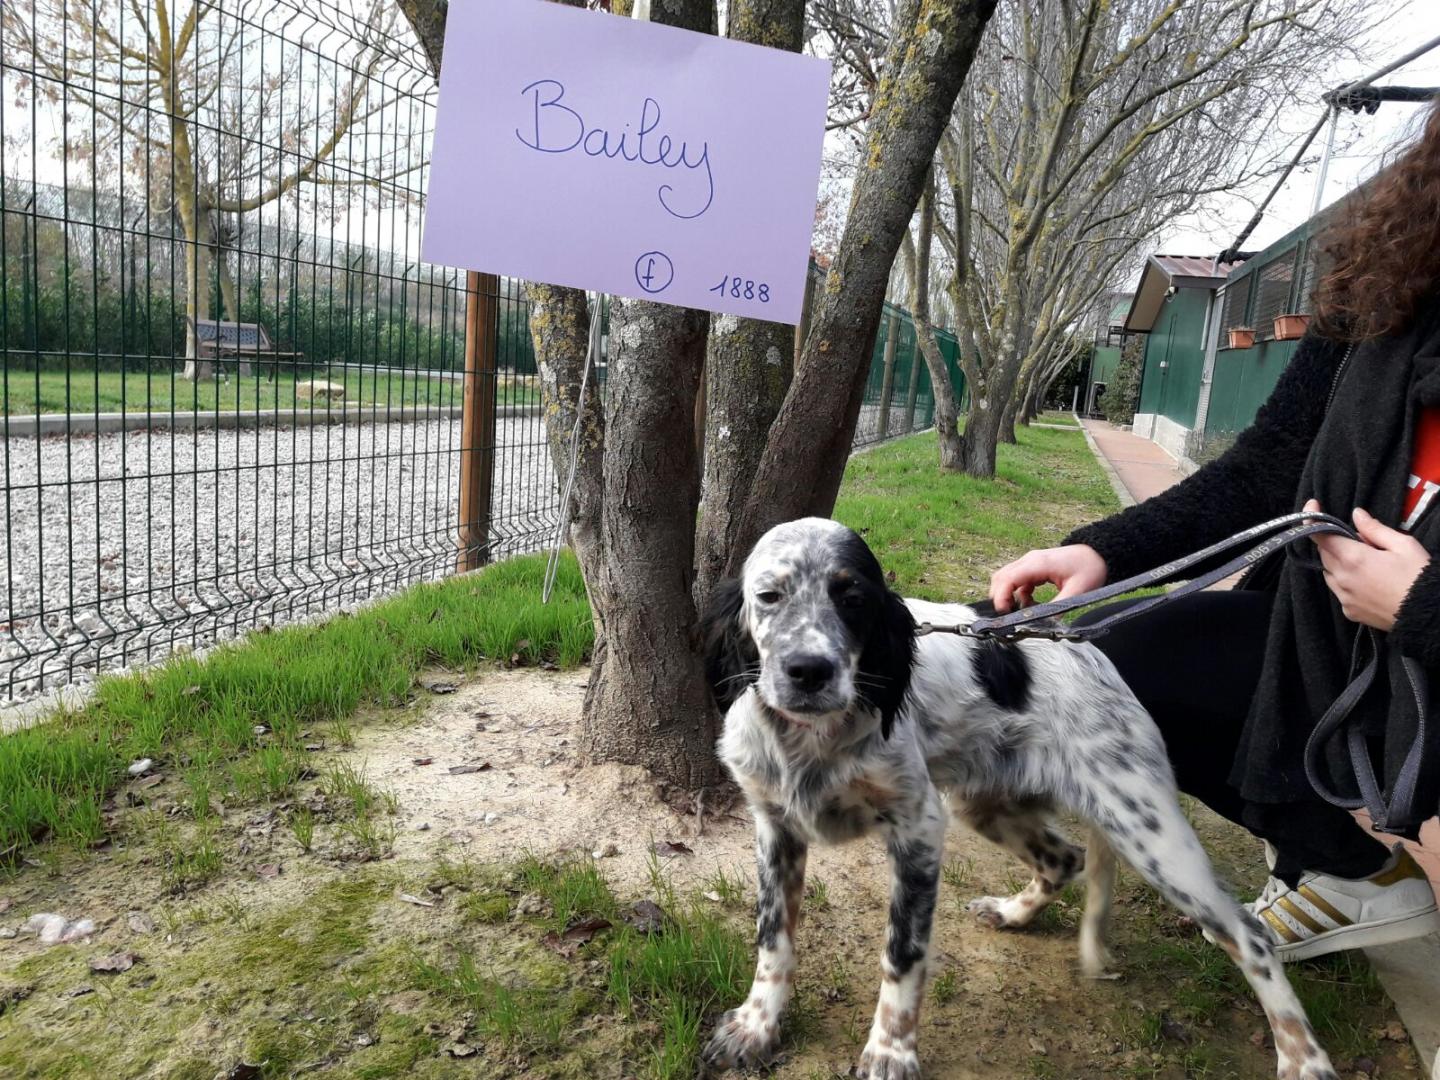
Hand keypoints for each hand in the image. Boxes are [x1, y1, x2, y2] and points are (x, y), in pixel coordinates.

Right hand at [989, 545, 1106, 612]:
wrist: (1098, 553)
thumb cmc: (1090, 568)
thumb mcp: (1078, 591)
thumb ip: (1059, 607)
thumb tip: (1045, 623)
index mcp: (1038, 563)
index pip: (1007, 579)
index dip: (1001, 597)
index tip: (1005, 614)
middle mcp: (1030, 560)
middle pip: (1001, 578)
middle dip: (1001, 598)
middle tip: (1011, 617)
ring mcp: (1030, 563)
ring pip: (1007, 579)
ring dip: (1010, 597)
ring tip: (1025, 611)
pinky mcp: (1033, 568)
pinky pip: (1017, 581)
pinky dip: (1019, 595)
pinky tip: (1032, 604)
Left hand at [1305, 499, 1432, 630]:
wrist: (1428, 614)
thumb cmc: (1418, 576)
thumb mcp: (1403, 545)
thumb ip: (1375, 529)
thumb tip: (1356, 514)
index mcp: (1353, 559)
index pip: (1320, 536)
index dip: (1312, 520)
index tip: (1313, 506)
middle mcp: (1342, 579)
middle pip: (1324, 553)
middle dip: (1335, 542)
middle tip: (1362, 542)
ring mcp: (1344, 598)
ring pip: (1329, 573)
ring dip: (1338, 562)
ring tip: (1367, 563)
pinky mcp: (1349, 612)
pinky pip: (1338, 591)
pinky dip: (1345, 582)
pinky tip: (1367, 581)